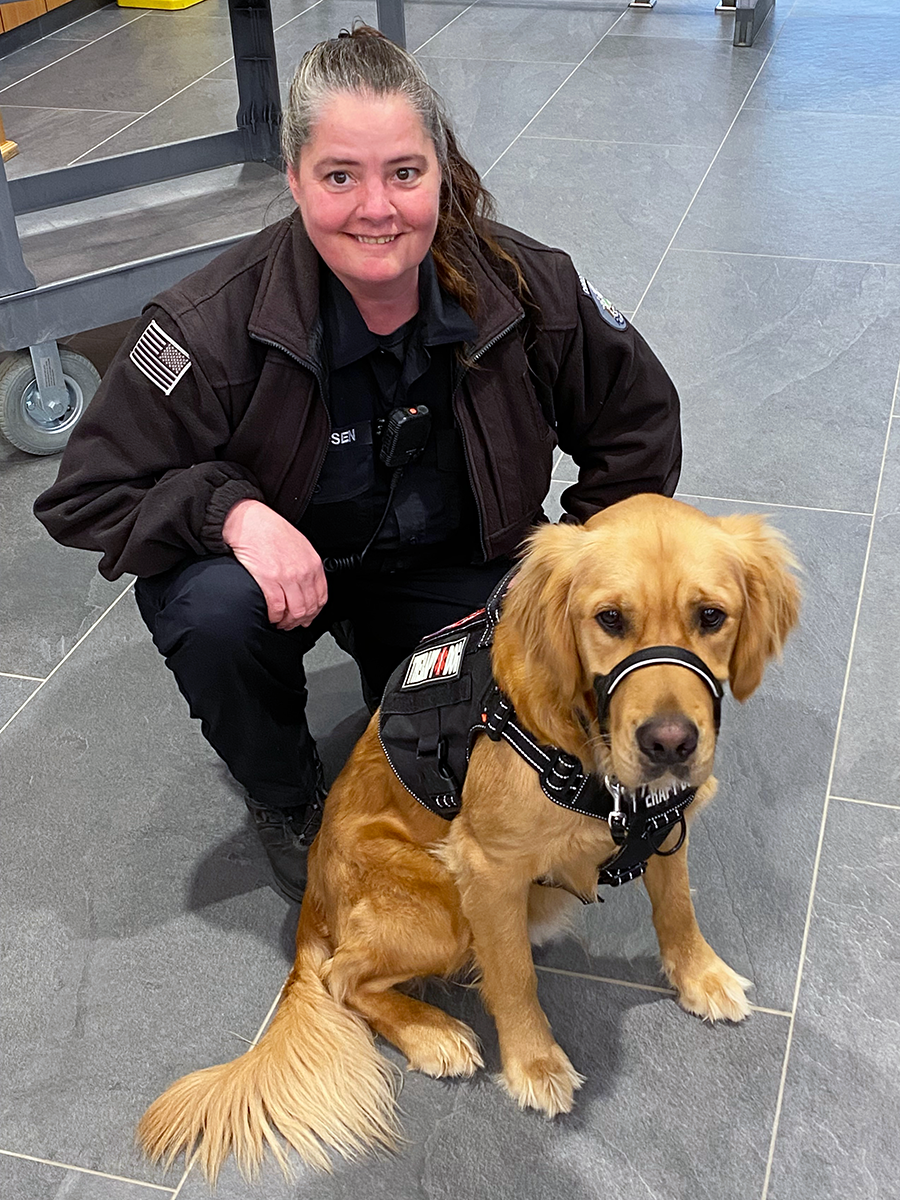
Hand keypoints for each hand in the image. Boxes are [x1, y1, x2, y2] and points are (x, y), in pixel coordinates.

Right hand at [222, 499, 326, 629]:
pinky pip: (276, 607)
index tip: (308, 617)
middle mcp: (303, 572)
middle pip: (309, 607)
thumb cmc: (272, 531)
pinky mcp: (268, 580)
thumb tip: (306, 588)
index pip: (321, 597)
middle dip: (301, 621)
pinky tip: (271, 617)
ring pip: (295, 611)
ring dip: (288, 622)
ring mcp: (286, 577)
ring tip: (281, 623)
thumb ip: (306, 567)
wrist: (251, 521)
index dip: (315, 612)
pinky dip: (275, 617)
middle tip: (292, 625)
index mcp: (313, 564)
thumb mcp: (300, 546)